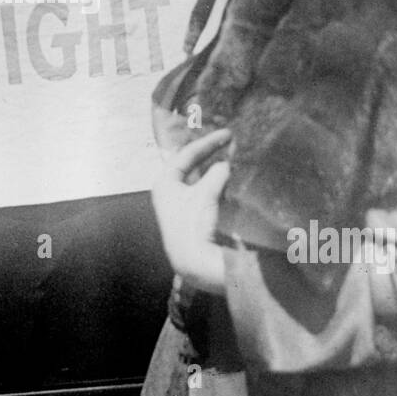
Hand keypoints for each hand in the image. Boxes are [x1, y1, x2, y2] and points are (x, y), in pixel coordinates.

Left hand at [151, 127, 231, 293]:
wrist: (193, 261)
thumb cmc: (193, 224)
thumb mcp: (206, 193)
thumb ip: (217, 173)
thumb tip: (226, 165)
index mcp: (165, 180)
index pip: (187, 154)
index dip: (208, 142)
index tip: (228, 135)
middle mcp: (168, 189)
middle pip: (190, 164)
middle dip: (210, 153)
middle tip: (228, 141)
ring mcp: (177, 203)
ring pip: (197, 177)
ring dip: (213, 168)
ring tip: (231, 156)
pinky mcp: (189, 215)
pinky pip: (202, 190)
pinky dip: (214, 183)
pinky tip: (228, 179)